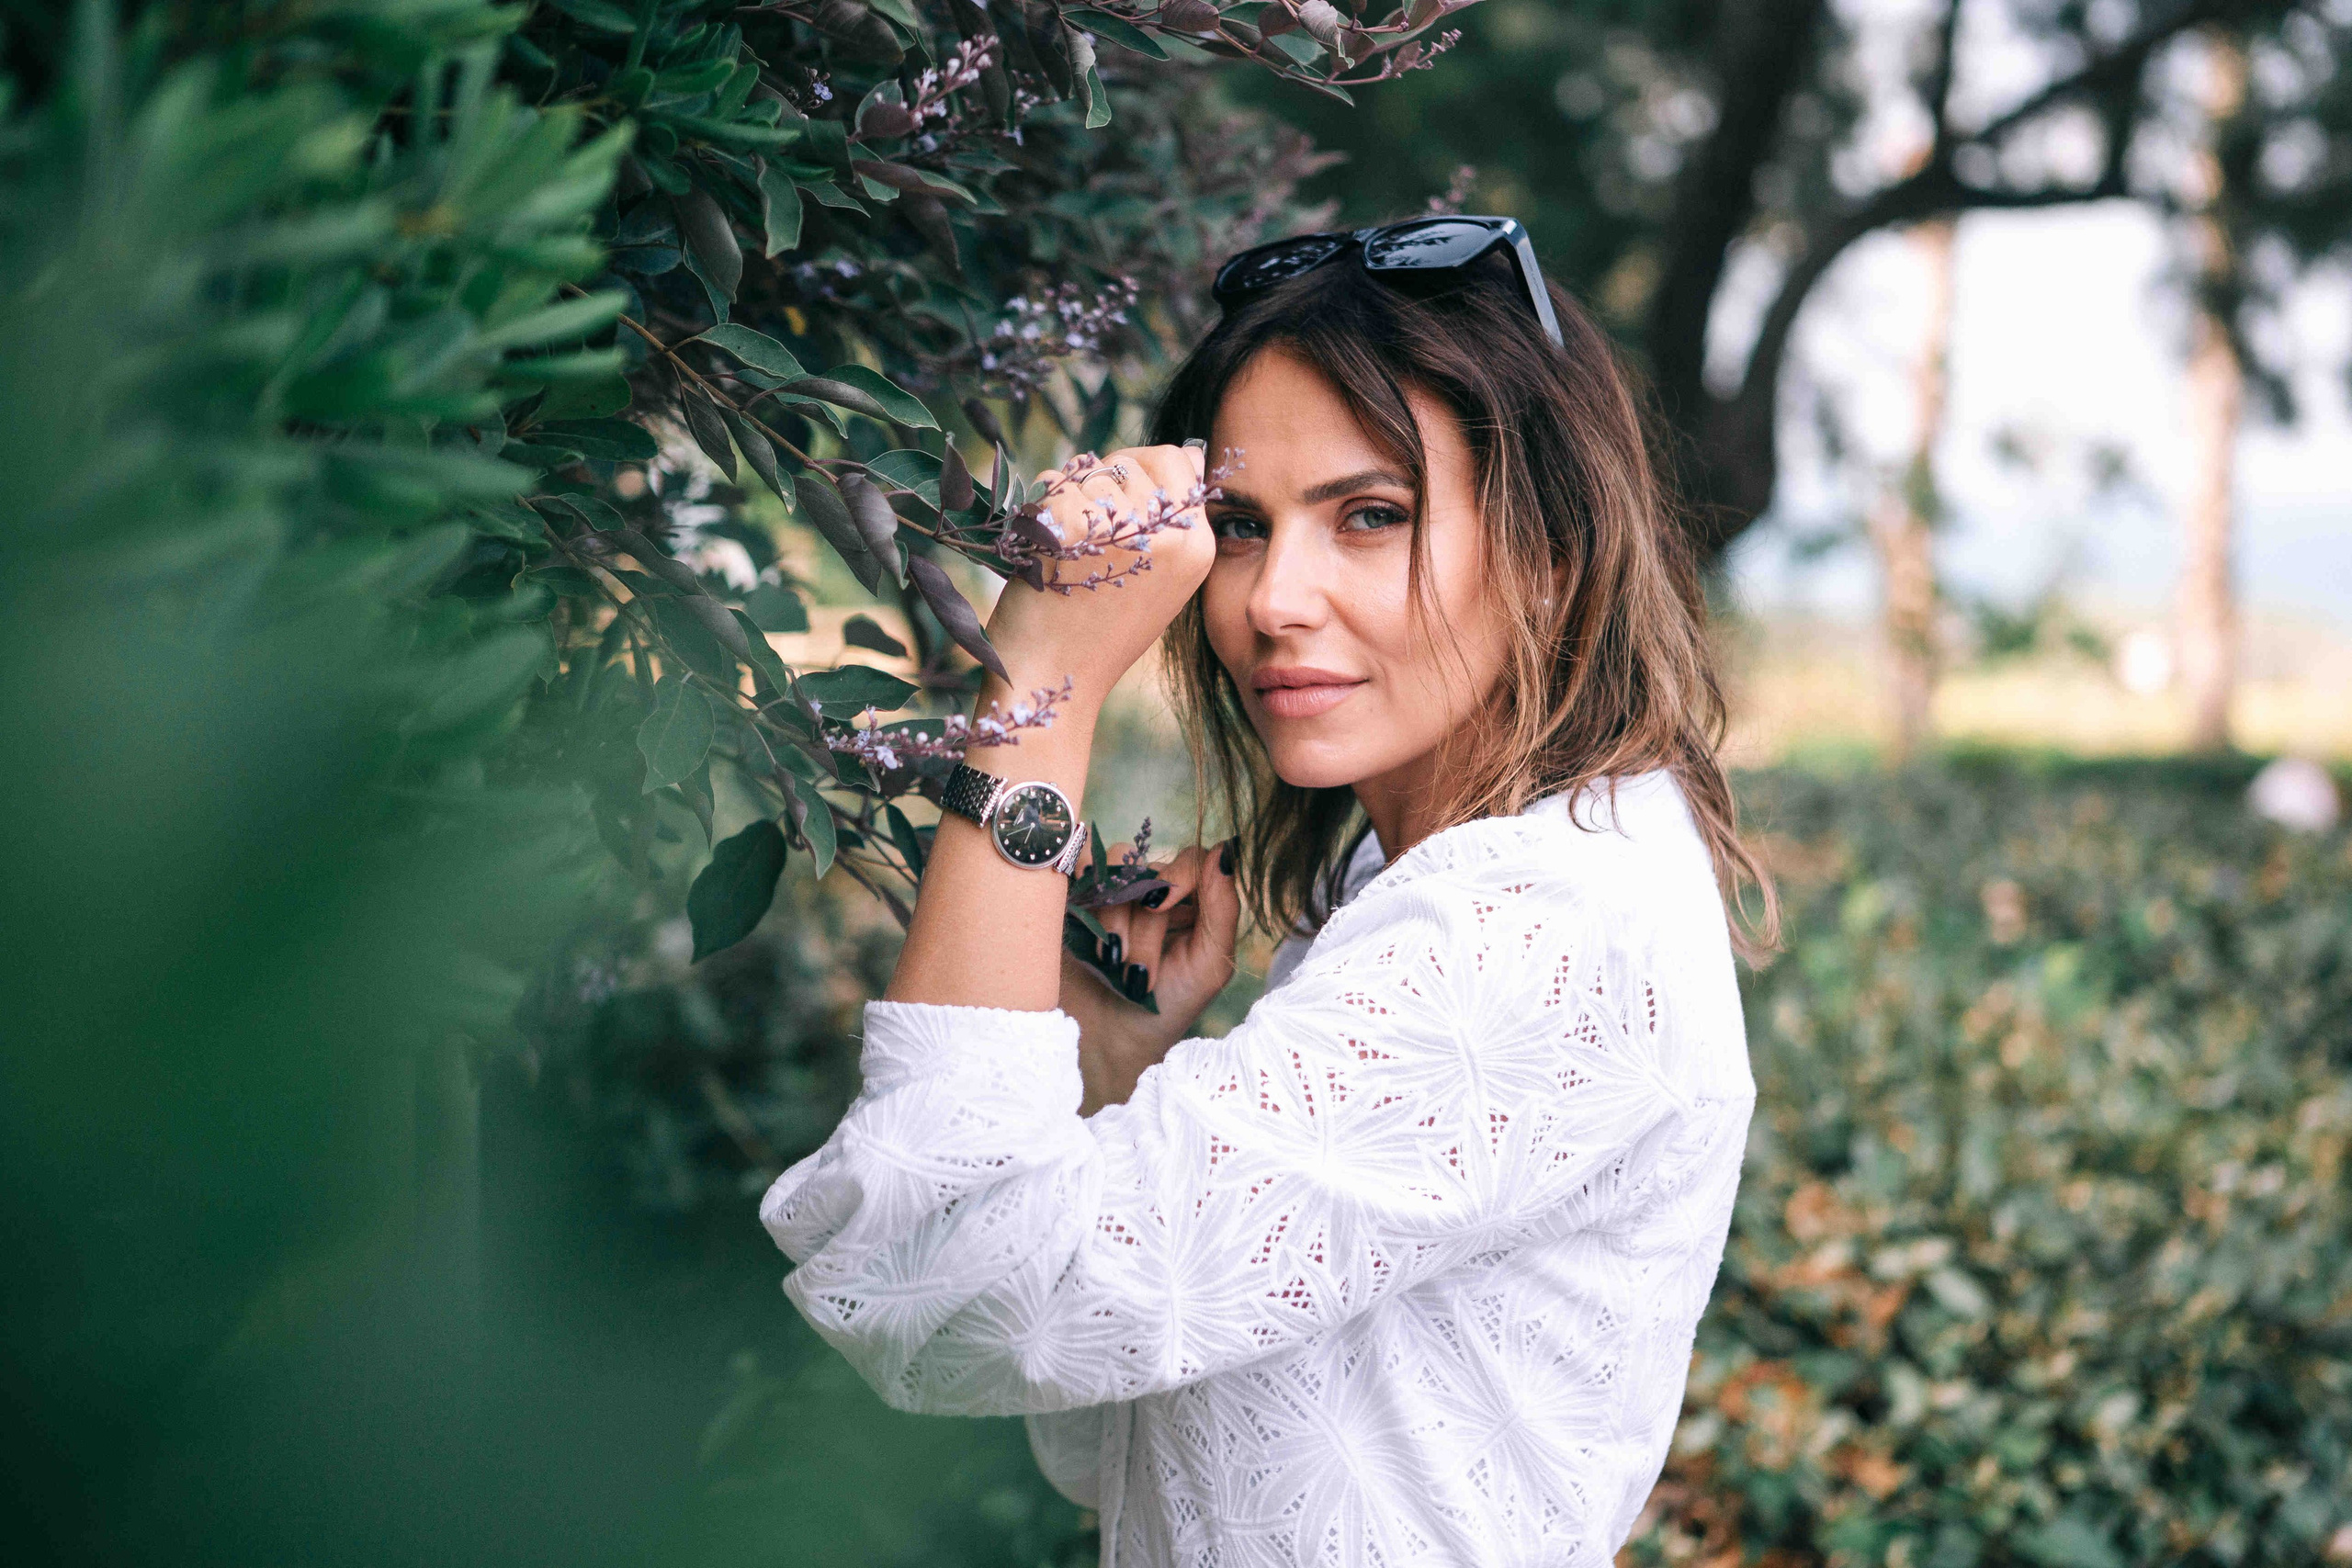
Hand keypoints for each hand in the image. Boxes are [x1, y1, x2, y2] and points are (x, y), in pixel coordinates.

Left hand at [982, 443, 1215, 706]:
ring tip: (1062, 552)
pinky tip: (1039, 552)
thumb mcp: (1159, 580)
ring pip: (1089, 470)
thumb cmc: (1095, 633)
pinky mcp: (1079, 532)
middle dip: (1098, 479)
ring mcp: (1127, 533)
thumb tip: (1190, 454)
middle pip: (1132, 460)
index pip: (1178, 460)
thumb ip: (1172, 524)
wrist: (1055, 683)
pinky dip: (1035, 508)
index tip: (1112, 499)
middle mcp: (1173, 537)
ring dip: (1064, 495)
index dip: (1139, 467)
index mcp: (1198, 547)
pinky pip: (1052, 484)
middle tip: (1080, 534)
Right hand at [1064, 841, 1240, 1115]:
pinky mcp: (1078, 901)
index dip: (1180, 876)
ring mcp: (1115, 895)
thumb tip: (1224, 851)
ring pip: (1116, 876)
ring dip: (1116, 925)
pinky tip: (1094, 948)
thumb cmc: (1167, 1008)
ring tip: (1115, 966)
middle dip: (1146, 929)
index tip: (1165, 907)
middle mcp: (1154, 892)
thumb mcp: (1209, 965)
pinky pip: (1083, 879)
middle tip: (1141, 973)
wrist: (1111, 1040)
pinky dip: (1090, 912)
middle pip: (1152, 873)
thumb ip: (1223, 908)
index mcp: (1192, 902)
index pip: (1193, 859)